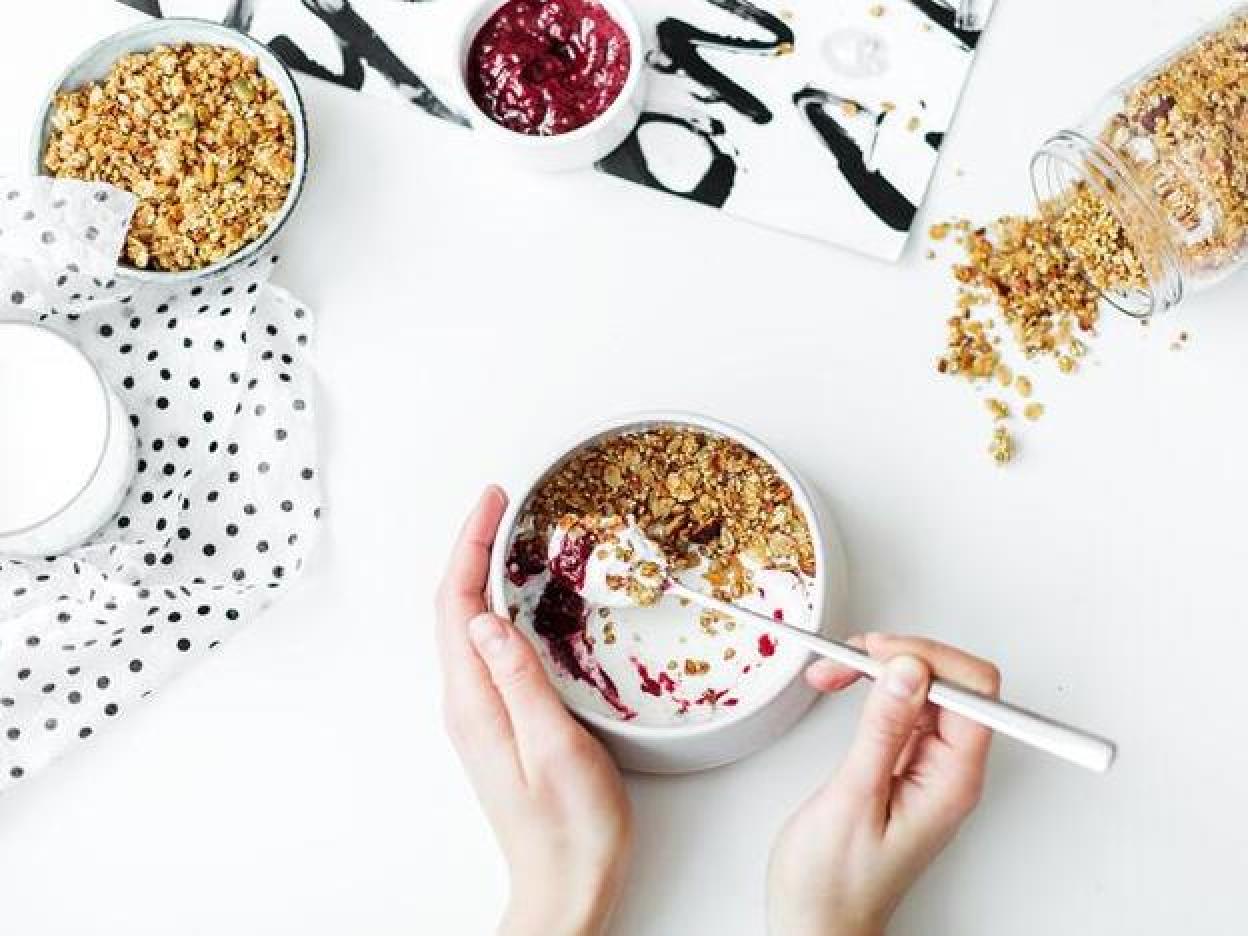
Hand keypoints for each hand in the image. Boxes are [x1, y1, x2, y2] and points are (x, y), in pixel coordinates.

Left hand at [436, 487, 632, 935]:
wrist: (566, 885)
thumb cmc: (571, 828)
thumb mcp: (556, 748)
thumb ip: (520, 680)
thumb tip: (486, 618)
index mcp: (474, 703)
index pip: (457, 605)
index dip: (469, 546)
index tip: (492, 501)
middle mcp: (467, 703)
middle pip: (453, 607)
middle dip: (470, 547)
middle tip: (500, 503)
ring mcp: (479, 713)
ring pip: (466, 625)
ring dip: (480, 573)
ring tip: (505, 535)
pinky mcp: (497, 721)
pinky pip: (485, 647)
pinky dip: (495, 606)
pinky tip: (516, 599)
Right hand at [767, 634, 999, 935]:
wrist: (817, 922)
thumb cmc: (834, 882)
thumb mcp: (853, 799)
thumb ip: (883, 731)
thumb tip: (908, 670)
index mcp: (953, 780)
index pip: (974, 691)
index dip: (928, 659)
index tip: (878, 655)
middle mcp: (950, 769)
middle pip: (951, 681)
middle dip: (899, 656)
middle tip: (847, 659)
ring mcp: (930, 765)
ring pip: (923, 687)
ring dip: (879, 668)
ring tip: (834, 671)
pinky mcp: (906, 763)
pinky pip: (903, 706)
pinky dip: (870, 687)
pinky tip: (842, 687)